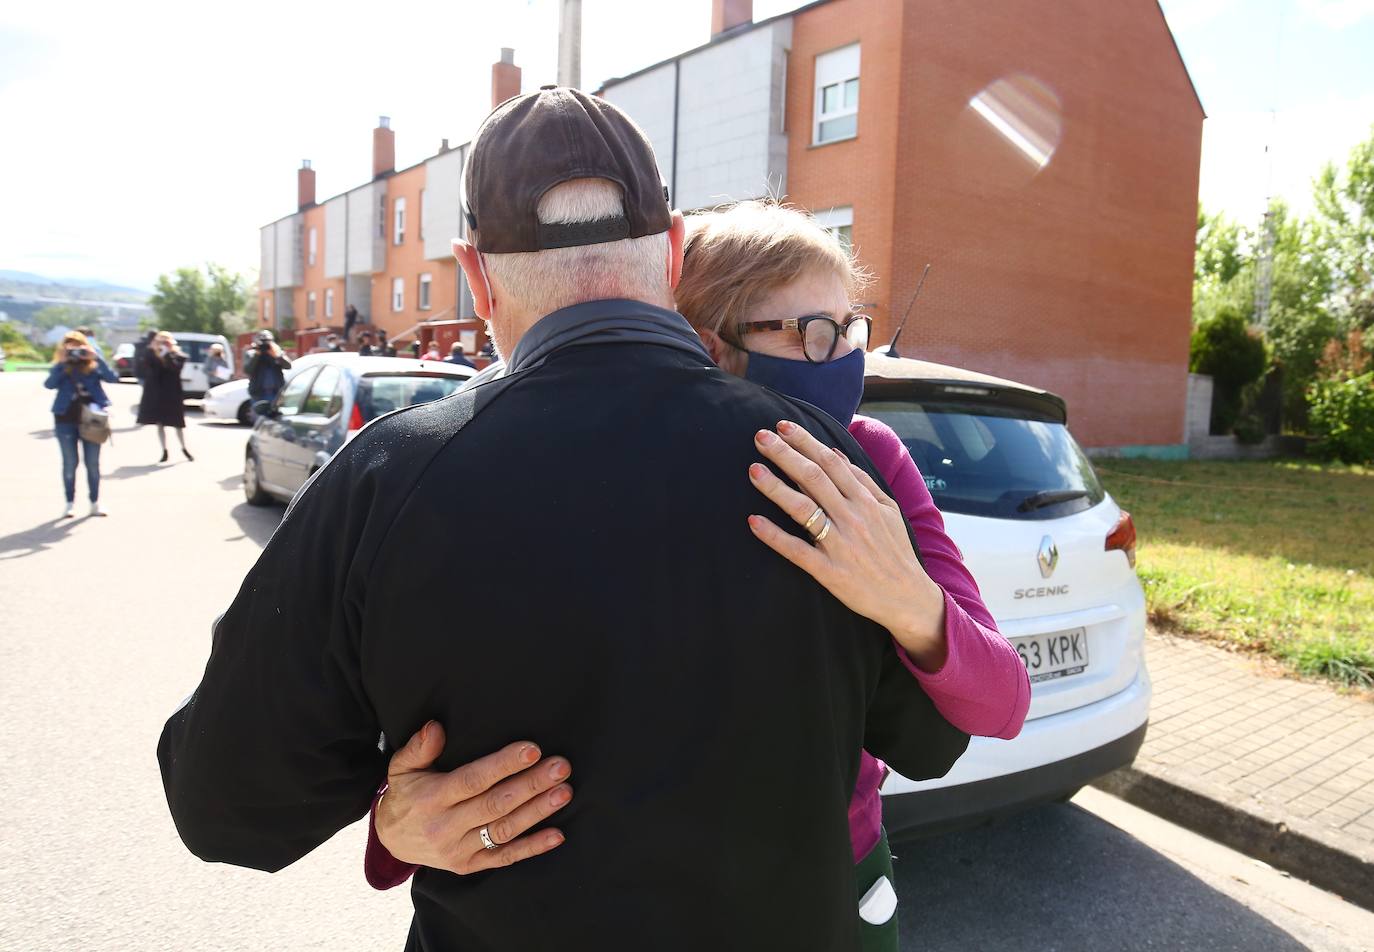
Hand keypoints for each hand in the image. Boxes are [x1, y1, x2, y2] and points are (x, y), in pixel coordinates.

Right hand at [377, 721, 572, 873]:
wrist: (391, 841)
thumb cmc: (405, 794)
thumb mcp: (401, 767)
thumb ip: (419, 747)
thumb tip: (436, 727)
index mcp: (432, 798)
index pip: (473, 780)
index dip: (504, 765)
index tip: (532, 749)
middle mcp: (446, 826)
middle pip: (495, 804)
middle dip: (531, 784)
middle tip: (561, 767)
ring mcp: (458, 850)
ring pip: (504, 830)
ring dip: (537, 812)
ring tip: (563, 792)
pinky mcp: (469, 866)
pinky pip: (504, 858)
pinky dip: (532, 848)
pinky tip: (557, 835)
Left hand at [747, 421, 948, 671]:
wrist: (908, 597)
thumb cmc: (894, 551)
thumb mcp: (888, 511)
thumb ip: (863, 482)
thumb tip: (835, 453)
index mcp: (866, 501)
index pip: (830, 462)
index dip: (805, 442)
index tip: (782, 427)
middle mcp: (853, 518)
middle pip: (813, 478)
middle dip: (785, 454)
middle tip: (759, 437)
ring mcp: (840, 545)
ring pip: (803, 509)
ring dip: (776, 488)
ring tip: (753, 470)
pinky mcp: (829, 572)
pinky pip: (797, 551)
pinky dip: (775, 536)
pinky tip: (754, 522)